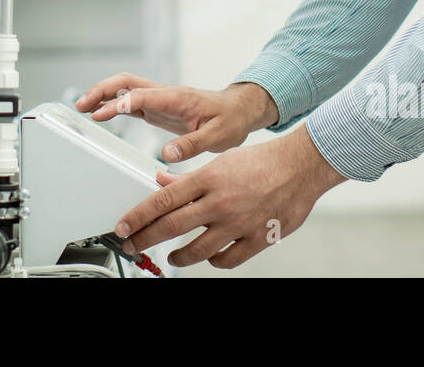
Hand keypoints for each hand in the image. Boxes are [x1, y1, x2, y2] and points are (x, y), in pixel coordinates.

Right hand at [74, 72, 278, 162]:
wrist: (239, 111)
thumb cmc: (230, 121)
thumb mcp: (218, 136)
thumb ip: (192, 144)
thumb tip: (167, 154)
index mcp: (177, 98)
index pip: (142, 95)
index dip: (121, 103)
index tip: (103, 113)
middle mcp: (164, 94)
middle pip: (126, 83)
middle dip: (101, 90)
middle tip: (81, 105)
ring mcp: (159, 99)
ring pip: (124, 89)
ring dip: (102, 95)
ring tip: (82, 108)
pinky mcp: (158, 108)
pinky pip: (130, 101)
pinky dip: (112, 105)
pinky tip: (100, 114)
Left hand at [115, 127, 346, 268]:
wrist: (300, 166)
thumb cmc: (262, 161)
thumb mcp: (220, 162)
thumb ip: (188, 176)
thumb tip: (162, 181)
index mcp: (207, 179)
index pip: (162, 200)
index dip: (138, 217)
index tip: (123, 227)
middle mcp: (219, 202)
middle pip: (171, 226)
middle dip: (146, 239)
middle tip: (132, 246)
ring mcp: (237, 223)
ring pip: (197, 249)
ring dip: (178, 256)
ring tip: (170, 257)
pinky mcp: (256, 238)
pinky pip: (227, 259)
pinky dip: (213, 261)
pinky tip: (208, 258)